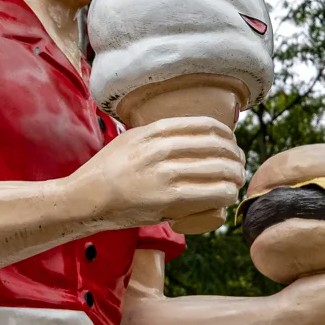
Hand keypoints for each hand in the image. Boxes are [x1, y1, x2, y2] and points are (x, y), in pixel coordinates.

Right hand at [69, 116, 245, 228]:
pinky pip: (212, 192)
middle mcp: (162, 148)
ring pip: (220, 169)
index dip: (227, 135)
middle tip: (238, 165)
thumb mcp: (129, 139)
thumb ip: (153, 135)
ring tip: (236, 181)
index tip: (231, 144)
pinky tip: (229, 195)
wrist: (85, 197)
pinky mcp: (169, 199)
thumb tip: (179, 133)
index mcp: (155, 131)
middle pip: (218, 146)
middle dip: (236, 156)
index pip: (206, 125)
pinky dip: (227, 193)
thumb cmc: (106, 171)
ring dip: (235, 176)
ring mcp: (166, 174)